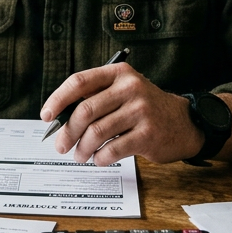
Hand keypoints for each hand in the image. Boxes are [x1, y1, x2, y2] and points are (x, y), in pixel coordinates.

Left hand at [38, 63, 204, 165]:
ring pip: (96, 132)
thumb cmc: (145, 109)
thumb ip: (96, 99)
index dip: (57, 99)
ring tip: (79, 155)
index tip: (46, 116)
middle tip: (61, 145)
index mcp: (118, 74)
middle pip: (84, 110)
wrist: (184, 123)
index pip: (79, 82)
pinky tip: (99, 158)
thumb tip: (60, 120)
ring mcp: (140, 111)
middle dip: (67, 132)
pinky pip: (112, 149)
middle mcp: (130, 88)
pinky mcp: (148, 134)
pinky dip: (100, 158)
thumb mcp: (123, 92)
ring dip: (82, 149)